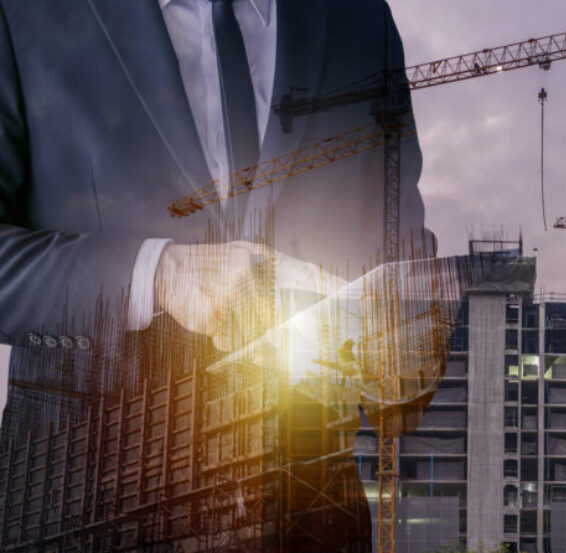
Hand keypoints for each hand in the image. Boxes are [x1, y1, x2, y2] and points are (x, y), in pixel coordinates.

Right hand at [154, 241, 345, 351]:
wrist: (165, 269)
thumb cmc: (212, 266)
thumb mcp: (242, 257)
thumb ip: (270, 277)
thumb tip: (304, 305)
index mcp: (261, 258)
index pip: (308, 272)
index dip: (336, 285)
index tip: (366, 296)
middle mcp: (250, 274)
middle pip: (283, 314)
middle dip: (290, 332)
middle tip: (298, 344)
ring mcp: (230, 296)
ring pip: (258, 332)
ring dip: (253, 338)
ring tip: (236, 323)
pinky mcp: (212, 316)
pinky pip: (232, 340)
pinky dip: (228, 338)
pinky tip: (217, 323)